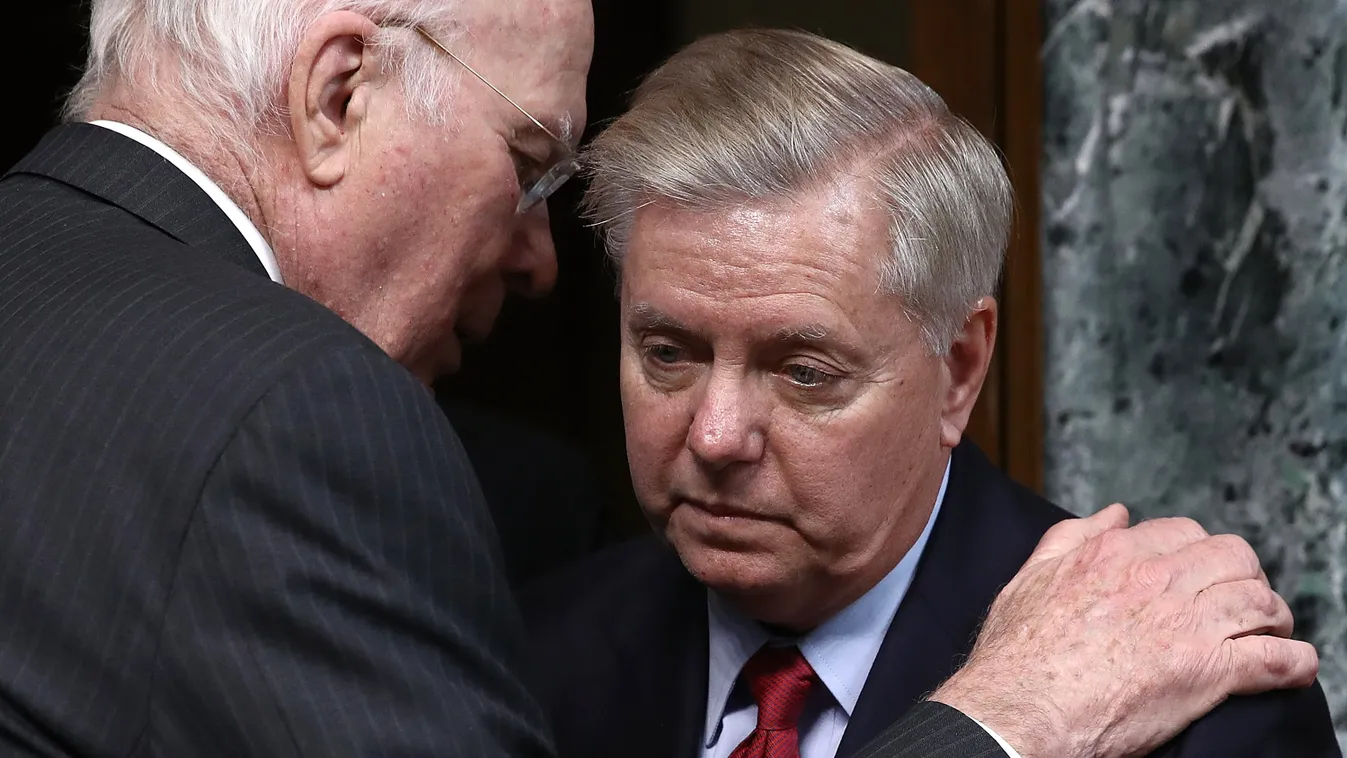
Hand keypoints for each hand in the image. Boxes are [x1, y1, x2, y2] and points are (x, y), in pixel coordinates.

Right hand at [930, 504, 1317, 757]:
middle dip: (1244, 576)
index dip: (1199, 552)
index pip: (1183, 532)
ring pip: (1260, 600)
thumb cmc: (1016, 655)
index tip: (1200, 574)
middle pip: (1233, 557)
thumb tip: (1113, 514)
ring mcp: (1186, 624)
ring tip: (1267, 632)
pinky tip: (1293, 666)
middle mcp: (1156, 580)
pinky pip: (1275, 658)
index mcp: (1114, 555)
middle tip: (1239, 600)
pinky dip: (1294, 662)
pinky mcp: (1207, 671)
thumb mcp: (1029, 578)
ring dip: (1271, 616)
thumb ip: (1070, 537)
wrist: (1019, 708)